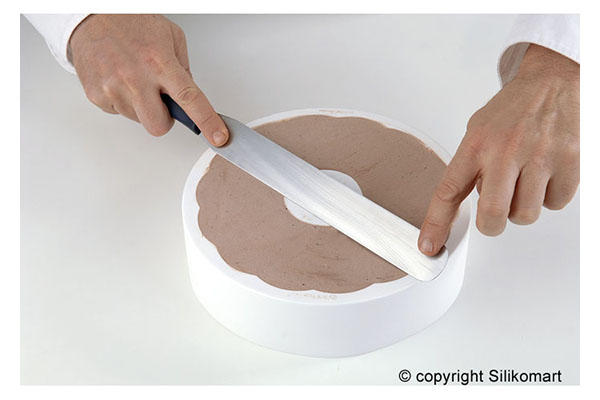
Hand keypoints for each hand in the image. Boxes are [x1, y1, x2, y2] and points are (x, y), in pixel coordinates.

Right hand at [69, 14, 228, 145]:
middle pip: (159, 125)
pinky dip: (123, 101)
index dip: (207, 121)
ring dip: (142, 107)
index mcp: (160, 62)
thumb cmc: (132, 22)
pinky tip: (119, 80)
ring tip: (134, 79)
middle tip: (160, 100)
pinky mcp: (96, 95)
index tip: (218, 137)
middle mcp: (136, 76)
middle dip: (164, 119)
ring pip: (138, 120)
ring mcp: (113, 87)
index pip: (189, 99)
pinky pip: (119, 112)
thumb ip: (183, 70)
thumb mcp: (171, 37)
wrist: (92, 14)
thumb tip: (189, 99)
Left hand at [418, 44, 578, 255]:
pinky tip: (545, 175)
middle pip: (492, 215)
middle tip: (495, 213)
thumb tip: (464, 207)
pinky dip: (549, 197)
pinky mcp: (569, 162)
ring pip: (525, 215)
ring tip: (523, 181)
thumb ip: (470, 168)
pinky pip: (555, 204)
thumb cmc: (512, 111)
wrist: (553, 82)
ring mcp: (539, 157)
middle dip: (491, 224)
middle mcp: (505, 151)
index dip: (436, 224)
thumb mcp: (479, 131)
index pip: (448, 191)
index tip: (428, 246)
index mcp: (476, 144)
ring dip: (521, 208)